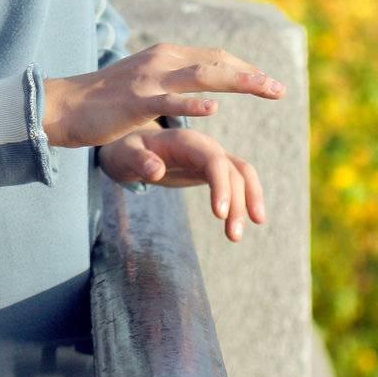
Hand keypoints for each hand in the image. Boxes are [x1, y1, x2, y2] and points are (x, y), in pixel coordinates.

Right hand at [42, 43, 284, 148]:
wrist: (65, 104)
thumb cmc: (105, 100)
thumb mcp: (144, 82)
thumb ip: (171, 82)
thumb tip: (198, 90)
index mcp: (164, 56)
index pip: (214, 56)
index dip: (244, 68)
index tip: (269, 83)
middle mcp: (161, 61)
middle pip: (216, 62)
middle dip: (251, 75)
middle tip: (280, 89)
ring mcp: (148, 80)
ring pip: (202, 75)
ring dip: (238, 81)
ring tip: (265, 89)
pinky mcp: (135, 101)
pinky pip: (169, 102)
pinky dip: (193, 104)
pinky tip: (214, 109)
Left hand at [97, 126, 265, 243]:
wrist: (132, 148)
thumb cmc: (128, 150)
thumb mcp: (126, 154)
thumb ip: (139, 160)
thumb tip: (157, 171)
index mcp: (185, 139)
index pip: (213, 159)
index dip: (220, 185)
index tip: (219, 214)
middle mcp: (204, 145)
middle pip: (232, 170)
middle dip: (237, 202)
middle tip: (233, 236)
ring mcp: (211, 155)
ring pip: (241, 174)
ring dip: (248, 202)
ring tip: (237, 235)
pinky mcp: (213, 168)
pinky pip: (239, 180)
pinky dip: (248, 197)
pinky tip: (251, 220)